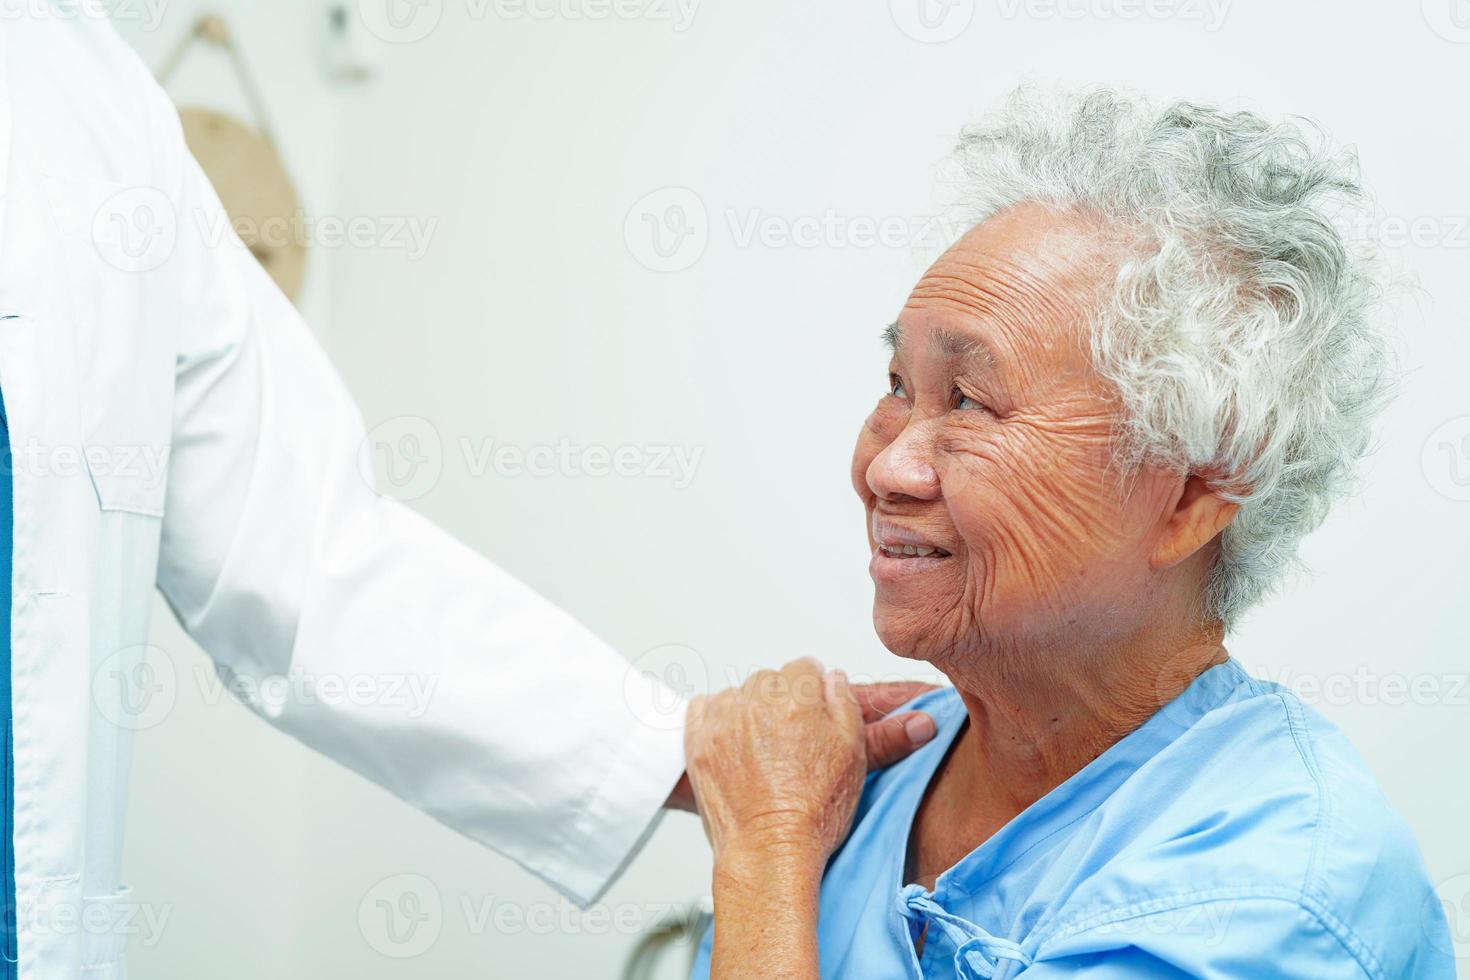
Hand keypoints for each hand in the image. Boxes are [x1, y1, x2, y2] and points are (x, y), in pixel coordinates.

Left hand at [682, 658, 873, 860]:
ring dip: (749, 709)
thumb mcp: (853, 753)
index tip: (814, 713)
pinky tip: (732, 740)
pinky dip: (716, 716)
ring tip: (762, 747)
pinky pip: (703, 707)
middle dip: (782, 700)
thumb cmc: (814, 812)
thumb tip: (831, 677)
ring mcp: (723, 721)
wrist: (770, 851)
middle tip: (791, 738)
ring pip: (738, 693)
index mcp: (797, 699)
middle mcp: (757, 702)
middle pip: (770, 679)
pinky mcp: (698, 742)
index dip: (814, 691)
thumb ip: (844, 704)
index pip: (805, 667)